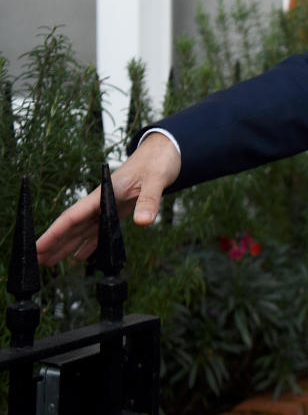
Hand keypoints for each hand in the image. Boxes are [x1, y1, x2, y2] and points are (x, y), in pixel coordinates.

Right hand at [36, 132, 180, 266]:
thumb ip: (149, 200)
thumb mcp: (156, 180)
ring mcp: (108, 206)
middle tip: (36, 261)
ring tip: (49, 262)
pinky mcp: (118, 210)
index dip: (54, 232)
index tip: (38, 246)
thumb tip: (143, 222)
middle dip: (54, 243)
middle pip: (73, 226)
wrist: (164, 151)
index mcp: (104, 192)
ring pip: (82, 230)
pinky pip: (99, 230)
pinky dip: (88, 243)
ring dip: (66, 246)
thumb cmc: (157, 161)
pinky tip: (78, 256)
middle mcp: (102, 201)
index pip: (73, 215)